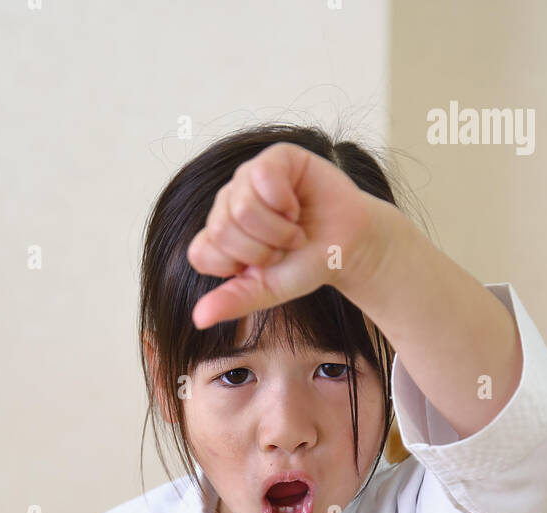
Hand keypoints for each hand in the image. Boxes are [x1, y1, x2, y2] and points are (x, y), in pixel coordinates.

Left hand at [185, 141, 390, 329]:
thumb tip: (199, 320)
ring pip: (242, 207)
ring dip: (278, 229)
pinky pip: (263, 176)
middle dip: (262, 250)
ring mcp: (248, 177)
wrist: (347, 247)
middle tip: (282, 248)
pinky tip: (296, 205)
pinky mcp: (274, 158)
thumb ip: (232, 301)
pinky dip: (286, 201)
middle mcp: (227, 203)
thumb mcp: (266, 291)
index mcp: (218, 236)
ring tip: (293, 229)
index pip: (201, 253)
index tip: (262, 266)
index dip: (235, 266)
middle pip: (221, 229)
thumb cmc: (304, 265)